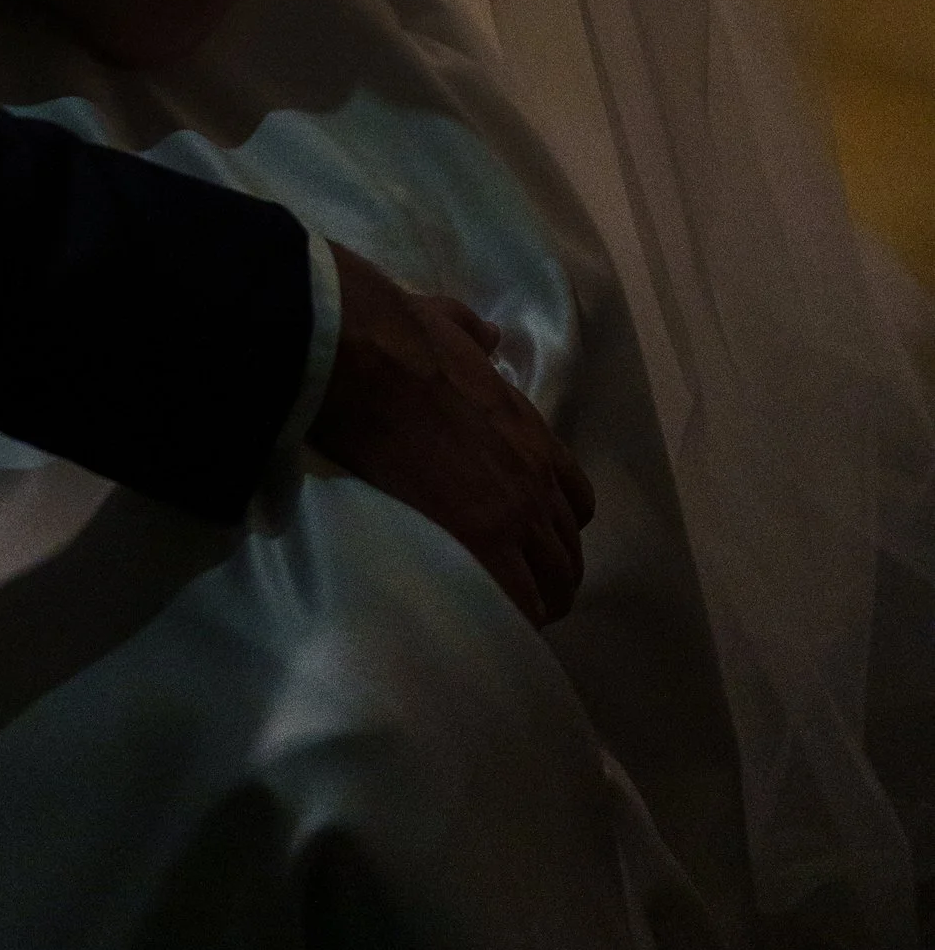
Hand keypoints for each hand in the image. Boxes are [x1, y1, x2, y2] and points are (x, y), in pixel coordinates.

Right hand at [308, 246, 594, 625]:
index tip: (532, 538)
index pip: (576, 500)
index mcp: (533, 434)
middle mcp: (537, 480)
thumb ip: (477, 334)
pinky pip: (518, 602)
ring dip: (535, 602)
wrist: (372, 362)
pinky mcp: (481, 542)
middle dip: (550, 574)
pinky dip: (511, 618)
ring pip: (553, 584)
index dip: (556, 524)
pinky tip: (490, 625)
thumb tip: (487, 334)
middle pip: (568, 552)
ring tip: (505, 617)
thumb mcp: (452, 324)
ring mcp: (515, 515)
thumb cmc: (403, 339)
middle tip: (518, 589)